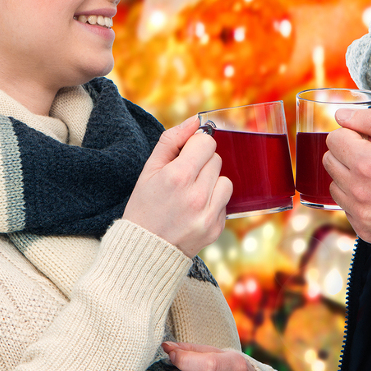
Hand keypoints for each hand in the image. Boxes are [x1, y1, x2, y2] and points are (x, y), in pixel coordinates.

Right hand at [122, 116, 232, 258]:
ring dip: (211, 183)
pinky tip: (195, 210)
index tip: (185, 156)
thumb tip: (195, 121)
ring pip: (226, 180)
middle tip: (183, 179)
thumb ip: (172, 140)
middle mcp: (197, 195)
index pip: (206, 142)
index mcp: (178, 177)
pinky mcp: (217, 227)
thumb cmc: (144, 207)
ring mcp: (209, 214)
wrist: (145, 249)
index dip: (195, 146)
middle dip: (201, 164)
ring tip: (191, 194)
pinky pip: (225, 202)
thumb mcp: (149, 170)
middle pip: (216, 160)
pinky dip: (213, 202)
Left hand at [323, 108, 370, 247]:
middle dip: (346, 154)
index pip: (334, 139)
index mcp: (367, 163)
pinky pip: (346, 208)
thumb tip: (341, 116)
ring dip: (349, 177)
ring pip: (334, 185)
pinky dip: (357, 200)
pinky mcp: (363, 230)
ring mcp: (359, 213)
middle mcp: (358, 190)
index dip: (351, 135)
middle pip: (329, 161)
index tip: (368, 140)